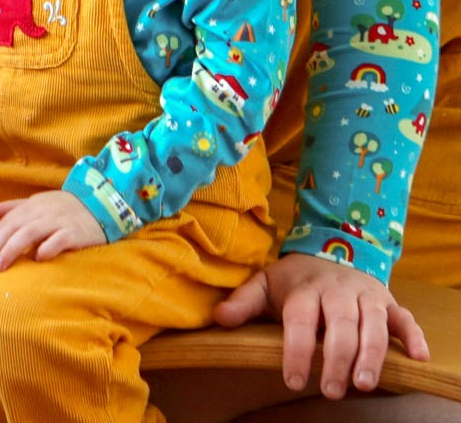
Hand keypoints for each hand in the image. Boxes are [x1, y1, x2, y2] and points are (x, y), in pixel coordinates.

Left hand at [0, 191, 105, 273]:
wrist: (99, 205)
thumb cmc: (63, 208)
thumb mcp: (37, 203)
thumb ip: (13, 207)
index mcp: (32, 205)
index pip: (7, 222)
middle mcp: (42, 211)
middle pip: (14, 228)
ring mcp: (58, 221)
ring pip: (30, 233)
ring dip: (13, 249)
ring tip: (1, 267)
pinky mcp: (74, 232)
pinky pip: (58, 239)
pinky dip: (47, 248)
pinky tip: (38, 259)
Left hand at [212, 252, 429, 398]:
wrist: (331, 247)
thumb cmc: (296, 278)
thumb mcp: (266, 283)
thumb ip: (244, 301)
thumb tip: (218, 318)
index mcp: (305, 289)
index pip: (300, 319)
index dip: (296, 349)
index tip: (291, 378)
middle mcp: (338, 291)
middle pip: (340, 324)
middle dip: (336, 357)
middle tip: (330, 390)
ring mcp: (366, 296)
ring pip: (373, 324)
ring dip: (372, 354)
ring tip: (363, 384)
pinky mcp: (388, 302)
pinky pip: (405, 318)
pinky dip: (414, 336)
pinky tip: (418, 358)